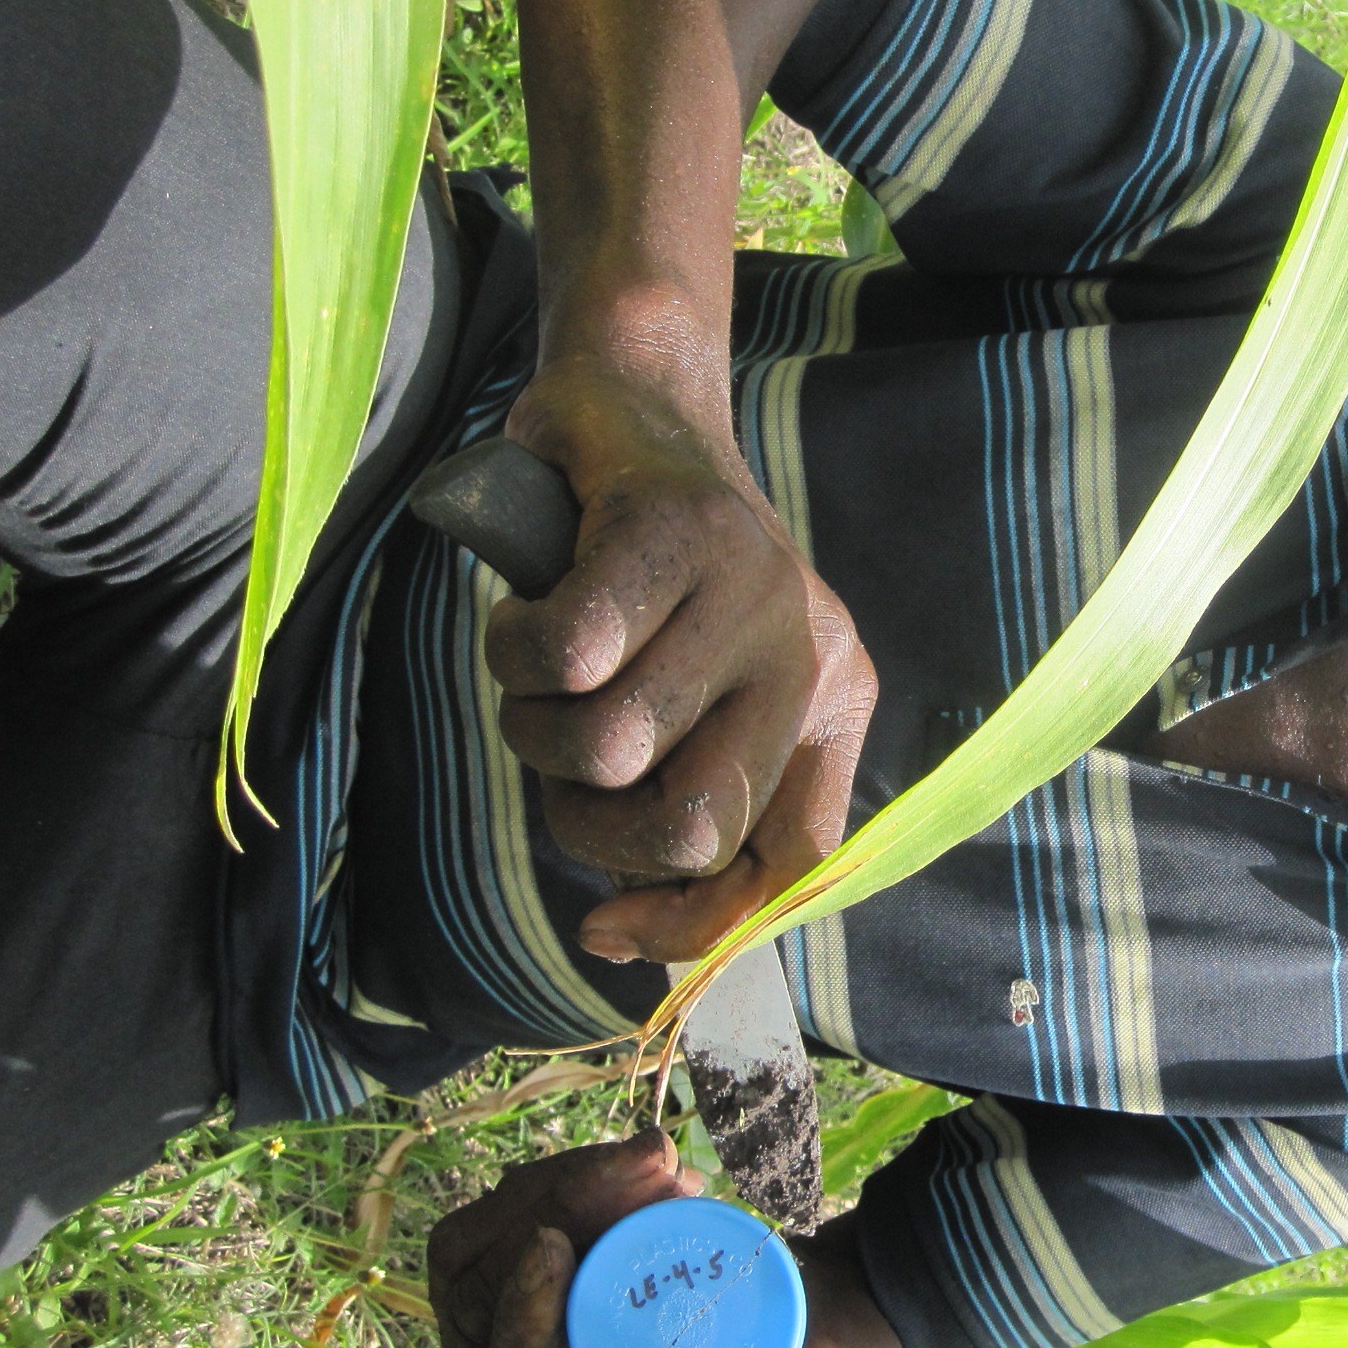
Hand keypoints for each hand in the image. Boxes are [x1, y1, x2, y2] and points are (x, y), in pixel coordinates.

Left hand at [427, 1128, 818, 1347]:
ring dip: (561, 1187)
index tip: (551, 1244)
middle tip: (656, 1168)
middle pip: (478, 1304)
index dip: (521, 1322)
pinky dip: (564, 1183)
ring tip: (661, 1162)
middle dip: (556, 1215)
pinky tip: (643, 1171)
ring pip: (476, 1251)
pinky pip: (500, 1227)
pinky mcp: (500, 1301)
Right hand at [486, 355, 876, 962]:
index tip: (604, 928)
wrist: (633, 409)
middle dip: (591, 822)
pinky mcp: (674, 529)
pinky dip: (515, 650)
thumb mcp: (688, 708)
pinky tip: (527, 612)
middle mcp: (812, 654)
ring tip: (544, 665)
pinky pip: (567, 656)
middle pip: (693, 828)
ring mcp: (753, 587)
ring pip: (609, 749)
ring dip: (534, 726)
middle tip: (561, 748)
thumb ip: (680, 810)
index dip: (696, 924)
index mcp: (832, 708)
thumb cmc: (644, 590)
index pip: (794, 864)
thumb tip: (624, 938)